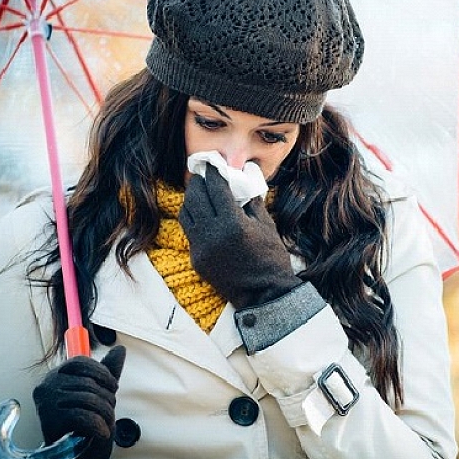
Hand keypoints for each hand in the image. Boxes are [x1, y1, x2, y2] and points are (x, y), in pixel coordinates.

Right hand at [33, 346, 125, 458]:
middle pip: (88, 382)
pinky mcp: (50, 421)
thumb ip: (107, 370)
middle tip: (110, 409)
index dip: (102, 373)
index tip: (112, 386)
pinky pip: (83, 416)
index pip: (81, 362)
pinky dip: (98, 425)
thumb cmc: (84, 417)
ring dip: (106, 412)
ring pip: (88, 399)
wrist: (73, 452)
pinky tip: (102, 432)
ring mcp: (46, 403)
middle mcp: (46, 386)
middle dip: (107, 396)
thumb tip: (120, 349)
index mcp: (55, 374)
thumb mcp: (97, 390)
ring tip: (107, 422)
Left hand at [179, 165, 301, 308]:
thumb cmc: (271, 258)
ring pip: (186, 213)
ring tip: (199, 192)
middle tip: (203, 174)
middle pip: (195, 197)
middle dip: (198, 182)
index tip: (214, 164)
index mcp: (233, 223)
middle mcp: (213, 234)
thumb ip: (252, 201)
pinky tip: (202, 214)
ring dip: (191, 199)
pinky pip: (189, 232)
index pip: (216, 188)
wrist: (264, 294)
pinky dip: (193, 218)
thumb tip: (244, 179)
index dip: (214, 173)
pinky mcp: (196, 260)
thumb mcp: (267, 225)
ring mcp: (202, 248)